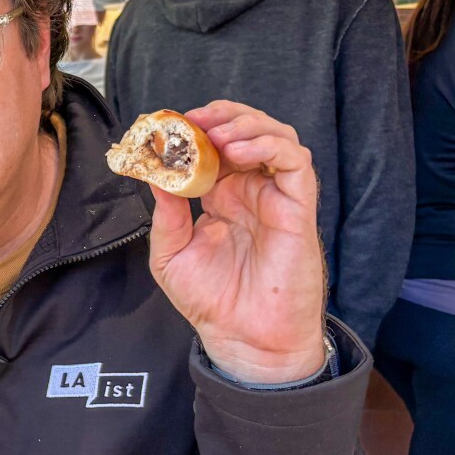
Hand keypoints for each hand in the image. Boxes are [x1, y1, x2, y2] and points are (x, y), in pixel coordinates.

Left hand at [149, 101, 325, 383]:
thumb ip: (165, 214)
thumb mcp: (170, 254)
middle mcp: (251, 191)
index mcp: (222, 197)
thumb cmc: (210, 302)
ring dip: (248, 125)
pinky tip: (240, 152)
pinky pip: (295, 163)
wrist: (242, 339)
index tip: (173, 124)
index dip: (199, 128)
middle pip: (249, 131)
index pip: (216, 146)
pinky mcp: (298, 209)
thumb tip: (156, 173)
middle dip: (224, 116)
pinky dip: (270, 146)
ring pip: (277, 137)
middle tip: (196, 118)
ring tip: (218, 135)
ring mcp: (276, 197)